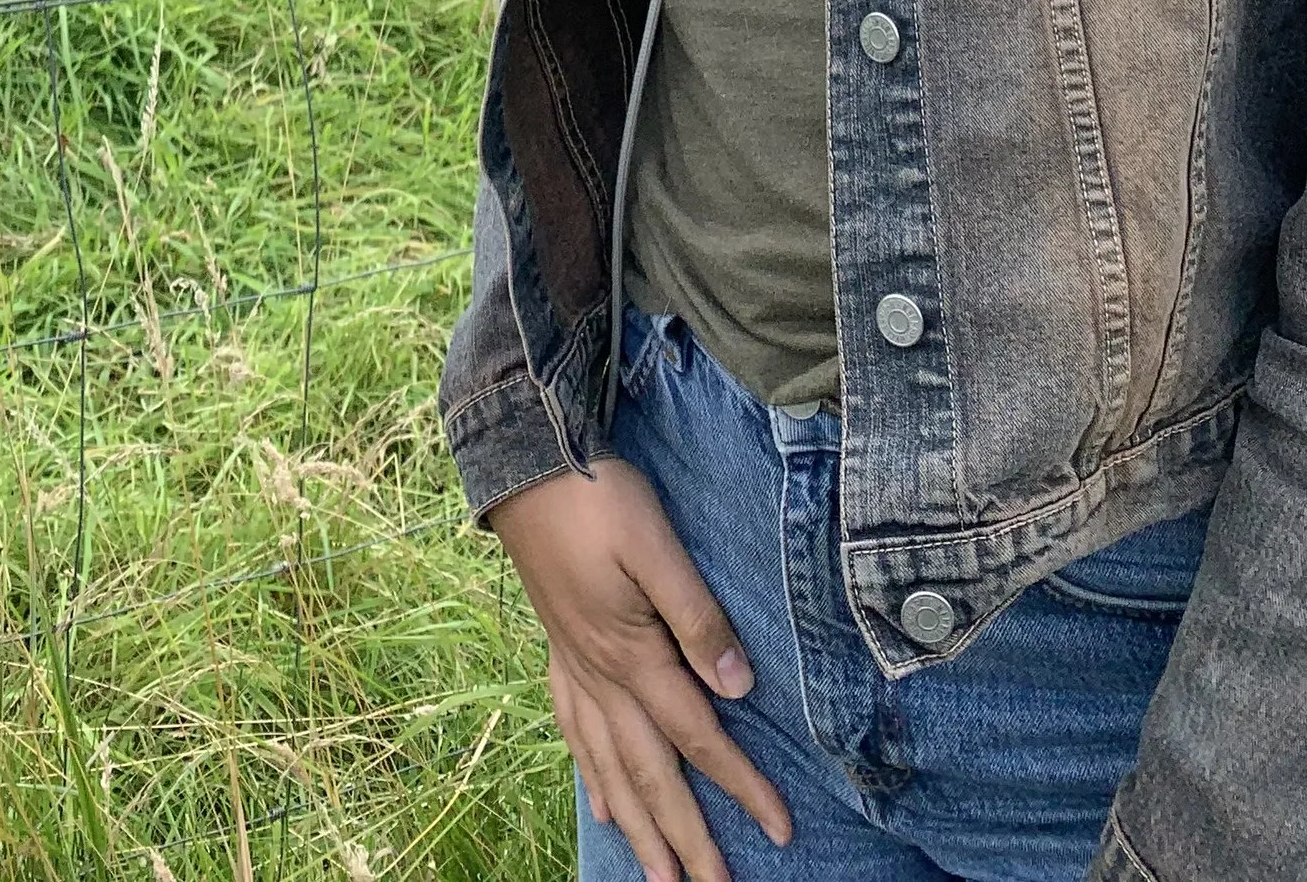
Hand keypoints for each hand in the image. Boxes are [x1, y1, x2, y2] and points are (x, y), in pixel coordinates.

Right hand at [490, 458, 792, 881]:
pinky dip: (591, 776)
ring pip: (608, 766)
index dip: (742, 786)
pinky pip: (575, 732)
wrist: (524, 466)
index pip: (698, 738)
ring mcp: (574, 666)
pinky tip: (600, 803)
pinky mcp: (559, 650)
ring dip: (636, 826)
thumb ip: (698, 618)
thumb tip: (739, 687)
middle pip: (650, 774)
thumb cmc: (597, 497)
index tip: (781, 830)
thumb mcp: (656, 547)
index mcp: (631, 655)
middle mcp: (600, 675)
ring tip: (657, 875)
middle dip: (685, 839)